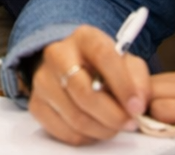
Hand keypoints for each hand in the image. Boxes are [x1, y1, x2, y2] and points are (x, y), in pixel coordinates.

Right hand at [27, 26, 152, 145]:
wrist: (73, 68)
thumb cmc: (104, 67)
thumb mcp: (126, 62)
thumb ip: (138, 78)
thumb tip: (138, 102)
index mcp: (84, 38)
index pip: (103, 56)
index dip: (122, 85)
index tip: (137, 107)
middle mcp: (57, 54)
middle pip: (84, 92)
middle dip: (112, 115)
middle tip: (129, 123)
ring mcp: (42, 79)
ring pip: (76, 116)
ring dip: (102, 129)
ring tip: (114, 126)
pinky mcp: (36, 103)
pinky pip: (64, 131)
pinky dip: (85, 137)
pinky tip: (95, 128)